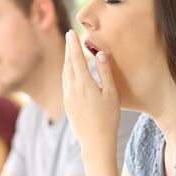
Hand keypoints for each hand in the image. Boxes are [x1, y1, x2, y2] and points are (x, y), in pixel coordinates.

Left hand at [62, 30, 120, 160]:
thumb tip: (100, 54)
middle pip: (68, 63)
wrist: (95, 142)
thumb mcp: (111, 94)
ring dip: (67, 61)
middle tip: (69, 37)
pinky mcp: (67, 105)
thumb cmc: (108, 118)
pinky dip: (67, 72)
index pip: (76, 58)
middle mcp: (71, 88)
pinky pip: (65, 83)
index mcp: (83, 83)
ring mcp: (67, 97)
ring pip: (65, 73)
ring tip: (69, 52)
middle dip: (68, 49)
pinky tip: (70, 73)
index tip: (71, 32)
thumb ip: (105, 72)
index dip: (73, 44)